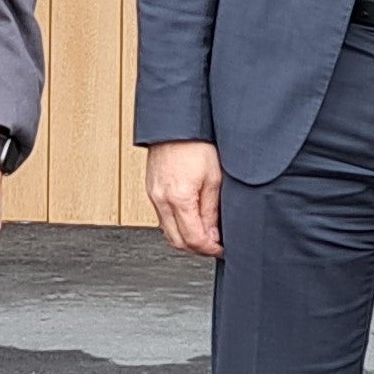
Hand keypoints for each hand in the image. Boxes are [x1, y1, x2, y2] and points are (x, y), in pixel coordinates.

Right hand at [146, 140, 225, 257]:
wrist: (175, 124)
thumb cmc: (196, 144)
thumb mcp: (214, 179)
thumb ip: (211, 211)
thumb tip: (212, 235)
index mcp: (179, 198)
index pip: (193, 239)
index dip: (210, 249)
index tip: (221, 249)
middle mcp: (161, 200)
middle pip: (177, 242)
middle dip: (197, 249)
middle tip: (214, 245)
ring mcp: (153, 196)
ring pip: (168, 232)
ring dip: (186, 238)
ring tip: (204, 233)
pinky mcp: (151, 190)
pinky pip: (162, 218)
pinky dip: (176, 225)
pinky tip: (190, 219)